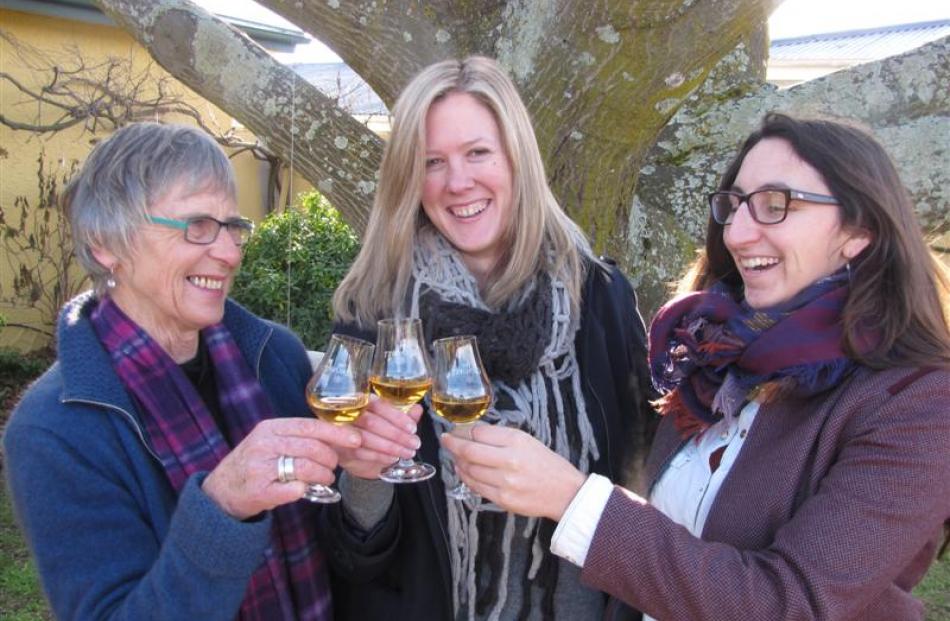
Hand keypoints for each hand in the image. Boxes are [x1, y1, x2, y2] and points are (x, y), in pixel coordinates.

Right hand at [202, 418, 360, 519]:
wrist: (221, 491)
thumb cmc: (253, 463)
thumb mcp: (270, 441)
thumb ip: (298, 436)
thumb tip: (336, 435)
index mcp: (270, 428)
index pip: (310, 426)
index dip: (337, 433)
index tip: (356, 439)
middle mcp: (264, 444)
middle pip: (312, 447)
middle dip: (330, 459)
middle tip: (333, 467)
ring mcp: (261, 468)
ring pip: (306, 468)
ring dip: (323, 475)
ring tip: (325, 479)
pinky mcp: (260, 491)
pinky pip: (294, 489)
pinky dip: (305, 490)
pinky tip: (305, 490)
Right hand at [337, 396, 423, 479]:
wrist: (354, 453)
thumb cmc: (373, 432)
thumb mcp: (389, 421)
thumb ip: (403, 415)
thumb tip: (417, 410)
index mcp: (361, 400)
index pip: (379, 405)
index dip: (397, 417)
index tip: (412, 428)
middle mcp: (348, 413)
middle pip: (372, 422)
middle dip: (397, 434)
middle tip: (414, 443)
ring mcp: (342, 431)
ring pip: (367, 438)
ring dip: (391, 447)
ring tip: (407, 452)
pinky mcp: (341, 449)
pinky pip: (361, 453)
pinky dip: (380, 456)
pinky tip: (393, 458)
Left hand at [441, 425, 585, 520]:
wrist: (565, 492)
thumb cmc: (546, 464)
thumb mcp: (526, 441)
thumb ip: (500, 437)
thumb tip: (472, 433)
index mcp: (516, 441)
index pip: (479, 432)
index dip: (462, 430)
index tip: (455, 430)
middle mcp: (509, 461)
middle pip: (469, 450)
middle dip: (452, 444)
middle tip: (445, 440)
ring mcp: (505, 482)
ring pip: (469, 470)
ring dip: (457, 461)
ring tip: (454, 455)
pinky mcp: (502, 499)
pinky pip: (475, 487)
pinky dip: (465, 477)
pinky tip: (463, 470)